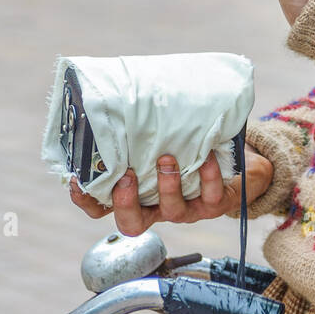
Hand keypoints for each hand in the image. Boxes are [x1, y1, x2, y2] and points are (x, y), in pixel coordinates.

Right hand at [69, 145, 273, 236]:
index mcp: (136, 193)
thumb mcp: (159, 138)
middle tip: (127, 177)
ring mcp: (186, 209)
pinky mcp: (214, 205)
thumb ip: (138, 128)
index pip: (101, 206)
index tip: (78, 180)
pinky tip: (205, 157)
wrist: (236, 164)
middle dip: (125, 202)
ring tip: (167, 158)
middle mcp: (156, 206)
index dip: (86, 199)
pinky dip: (207, 177)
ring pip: (171, 211)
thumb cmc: (188, 147)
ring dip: (167, 185)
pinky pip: (210, 196)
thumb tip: (116, 91)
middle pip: (131, 223)